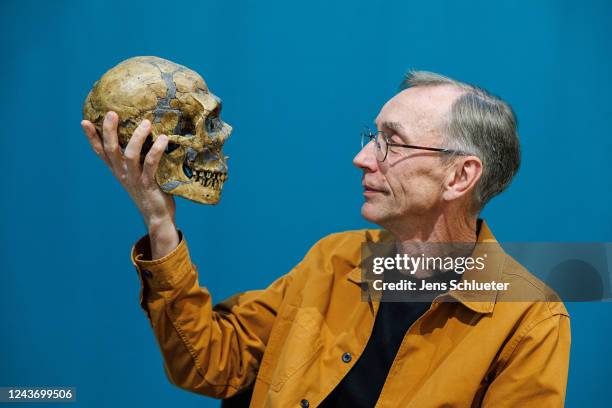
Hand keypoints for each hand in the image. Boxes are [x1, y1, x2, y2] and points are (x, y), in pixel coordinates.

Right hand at [81, 111, 178, 257]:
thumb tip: (148, 132)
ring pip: (130, 155)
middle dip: (109, 131)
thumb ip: (139, 158)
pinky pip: (150, 164)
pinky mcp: (148, 184)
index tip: (84, 121)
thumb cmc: (150, 191)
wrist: (157, 217)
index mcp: (118, 170)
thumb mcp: (139, 173)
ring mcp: (134, 179)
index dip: (91, 137)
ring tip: (146, 123)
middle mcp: (122, 173)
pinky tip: (163, 139)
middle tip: (112, 113)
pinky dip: (156, 150)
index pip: (100, 152)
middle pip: (110, 150)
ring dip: (137, 137)